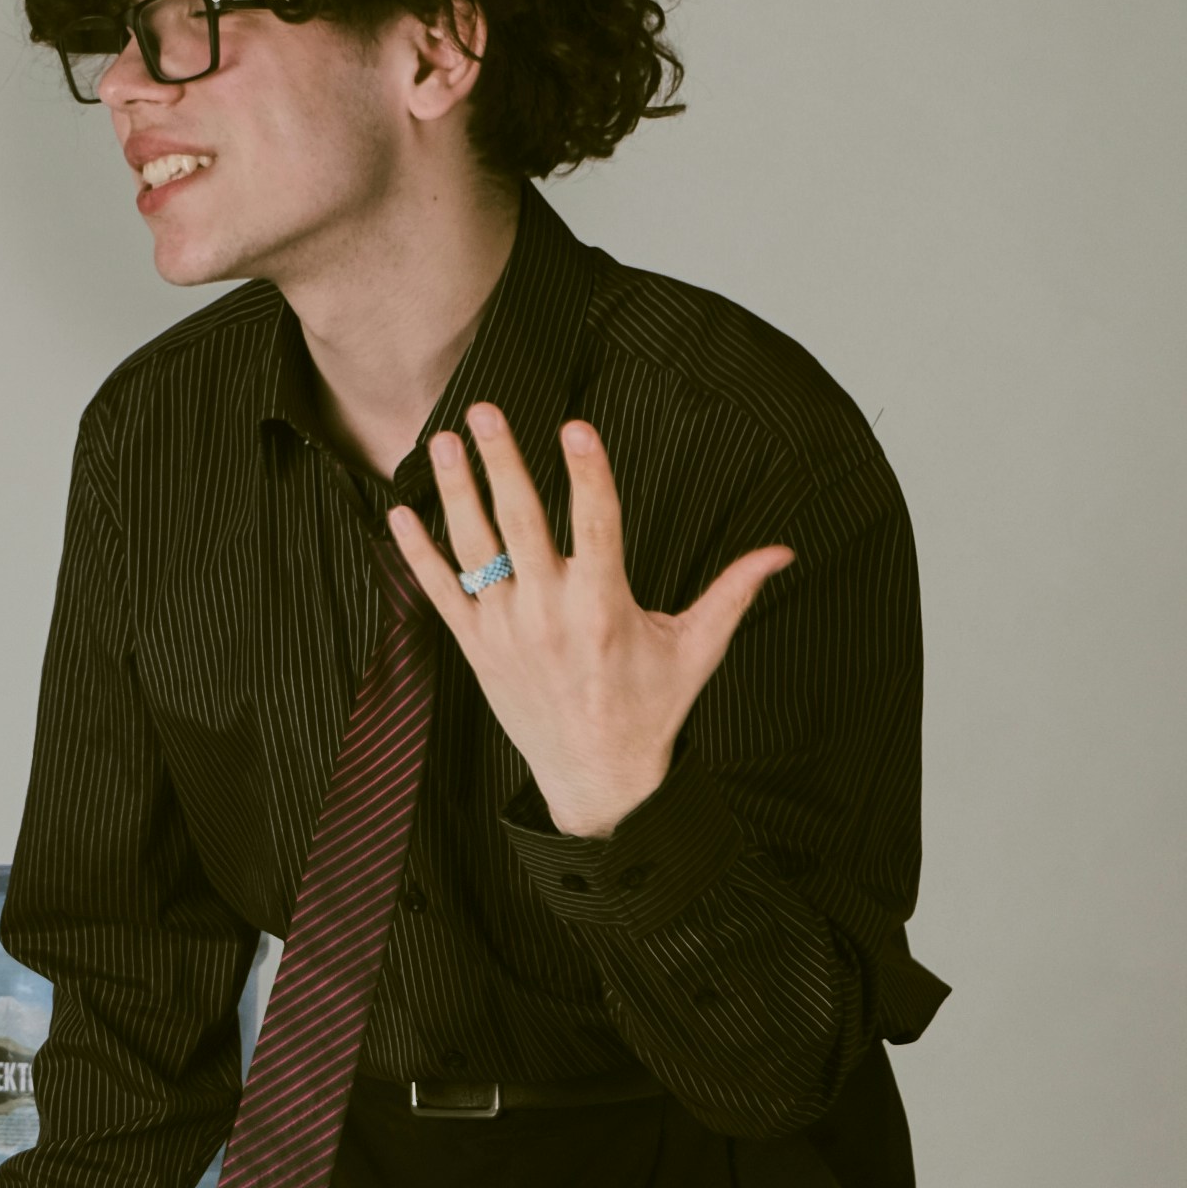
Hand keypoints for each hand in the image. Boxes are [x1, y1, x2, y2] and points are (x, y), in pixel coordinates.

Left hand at [388, 408, 791, 837]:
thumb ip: (734, 592)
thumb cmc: (650, 709)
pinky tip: (401, 510)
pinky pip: (439, 593)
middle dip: (503, 463)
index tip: (575, 425)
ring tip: (444, 440)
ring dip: (457, 492)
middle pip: (522, 524)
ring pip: (475, 549)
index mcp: (605, 609)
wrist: (597, 779)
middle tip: (487, 408)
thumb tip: (785, 551)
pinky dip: (418, 553)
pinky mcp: (478, 649)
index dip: (587, 473)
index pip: (596, 526)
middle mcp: (550, 616)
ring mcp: (507, 632)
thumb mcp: (696, 650)